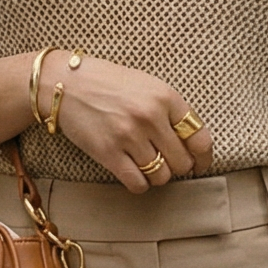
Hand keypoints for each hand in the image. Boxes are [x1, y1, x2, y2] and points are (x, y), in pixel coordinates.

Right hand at [46, 55, 212, 191]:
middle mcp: (150, 116)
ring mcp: (129, 136)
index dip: (203, 157)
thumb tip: (192, 145)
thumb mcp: (146, 85)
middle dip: (178, 167)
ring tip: (147, 164)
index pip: (200, 138)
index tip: (199, 164)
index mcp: (165, 97)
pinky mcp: (108, 153)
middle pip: (182, 162)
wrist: (64, 84)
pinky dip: (139, 184)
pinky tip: (133, 173)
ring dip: (157, 175)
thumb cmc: (107, 83)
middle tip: (168, 163)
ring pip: (161, 176)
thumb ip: (170, 110)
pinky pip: (137, 183)